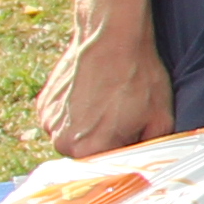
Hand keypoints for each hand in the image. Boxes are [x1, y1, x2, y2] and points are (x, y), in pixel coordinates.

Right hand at [32, 20, 172, 159]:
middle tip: (123, 116)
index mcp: (88, 150)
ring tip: (108, 103)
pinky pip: (62, 119)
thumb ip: (151, 149)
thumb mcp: (160, 118)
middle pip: (89, 154)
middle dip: (106, 141)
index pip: (108, 166)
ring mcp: (48, 123)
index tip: (133, 137)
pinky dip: (76, 112)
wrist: (112, 38)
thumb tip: (151, 163)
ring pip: (74, 136)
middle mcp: (61, 142)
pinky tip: (93, 94)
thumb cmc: (138, 76)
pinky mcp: (43, 105)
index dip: (124, 151)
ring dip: (89, 127)